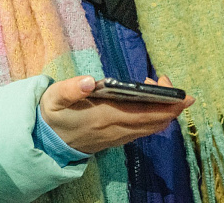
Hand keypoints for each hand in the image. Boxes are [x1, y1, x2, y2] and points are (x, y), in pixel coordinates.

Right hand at [40, 75, 192, 154]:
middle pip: (155, 121)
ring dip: (164, 110)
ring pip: (152, 127)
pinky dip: (154, 117)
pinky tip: (148, 101)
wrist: (48, 142)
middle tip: (168, 83)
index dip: (165, 104)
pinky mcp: (118, 139)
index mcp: (104, 117)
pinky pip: (144, 130)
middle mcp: (116, 129)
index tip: (175, 89)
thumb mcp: (54, 98)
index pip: (144, 113)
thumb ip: (70, 88)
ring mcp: (119, 137)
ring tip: (157, 87)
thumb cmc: (54, 115)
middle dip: (171, 104)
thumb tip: (88, 80)